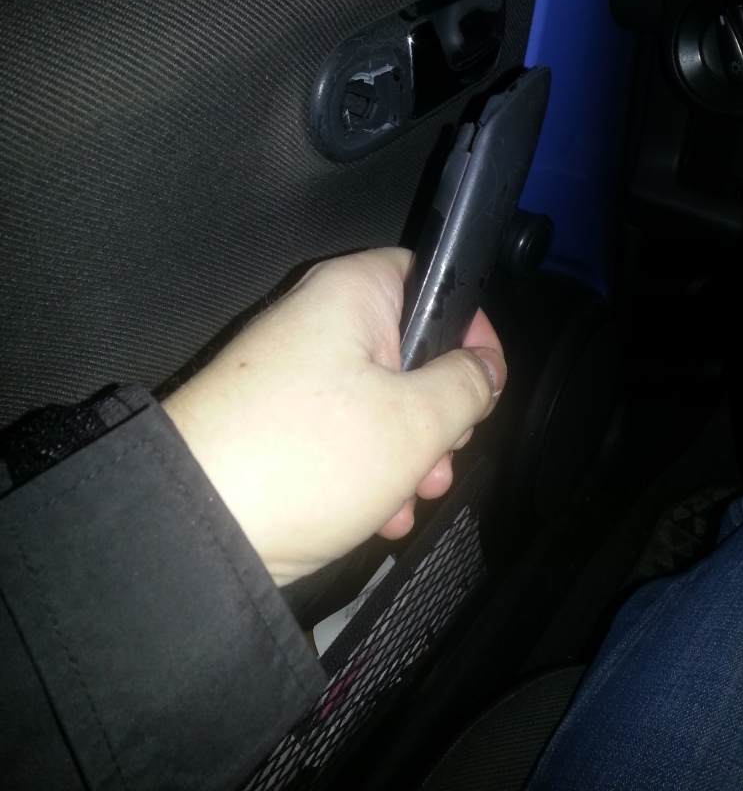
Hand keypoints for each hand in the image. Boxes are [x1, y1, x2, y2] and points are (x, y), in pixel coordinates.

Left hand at [162, 248, 505, 585]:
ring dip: (409, 453)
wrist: (197, 524)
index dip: (469, 326)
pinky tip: (380, 514)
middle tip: (445, 451)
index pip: (430, 277)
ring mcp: (294, 373)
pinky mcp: (278, 421)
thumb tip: (485, 370)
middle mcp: (318, 322)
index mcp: (350, 294)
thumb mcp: (415, 423)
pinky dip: (370, 470)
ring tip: (411, 497)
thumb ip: (466, 387)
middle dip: (440, 411)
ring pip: (380, 400)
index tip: (486, 376)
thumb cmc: (297, 459)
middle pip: (409, 349)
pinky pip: (342, 431)